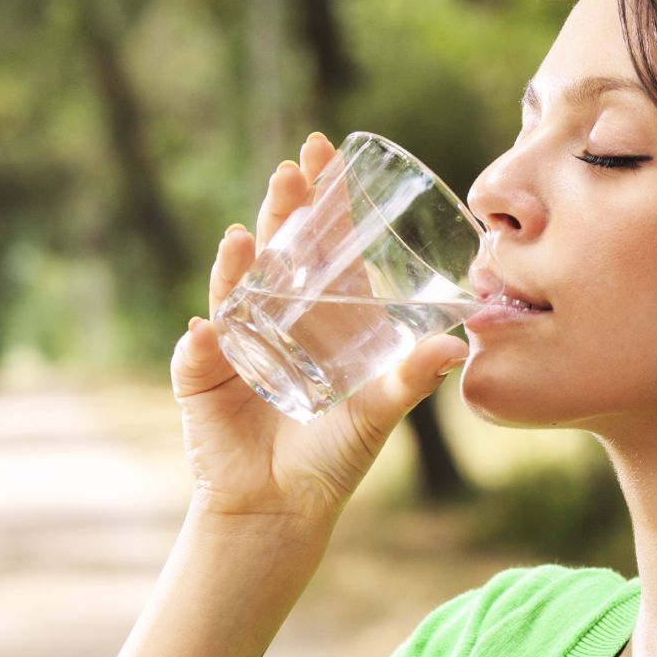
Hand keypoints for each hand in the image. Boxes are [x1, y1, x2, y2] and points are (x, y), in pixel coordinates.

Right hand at [169, 132, 470, 529]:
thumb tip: (454, 343)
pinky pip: (202, 353)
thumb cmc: (333, 454)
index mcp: (317, 313)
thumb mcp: (379, 410)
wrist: (282, 506)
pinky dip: (206, 341)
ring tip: (247, 235)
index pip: (318, 240)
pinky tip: (211, 329)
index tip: (324, 149)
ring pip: (234, 288)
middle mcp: (273, 316)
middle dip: (281, 208)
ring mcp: (233, 341)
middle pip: (274, 249)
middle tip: (292, 171)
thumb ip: (412, 378)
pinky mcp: (201, 377)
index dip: (319, 196)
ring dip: (238, 260)